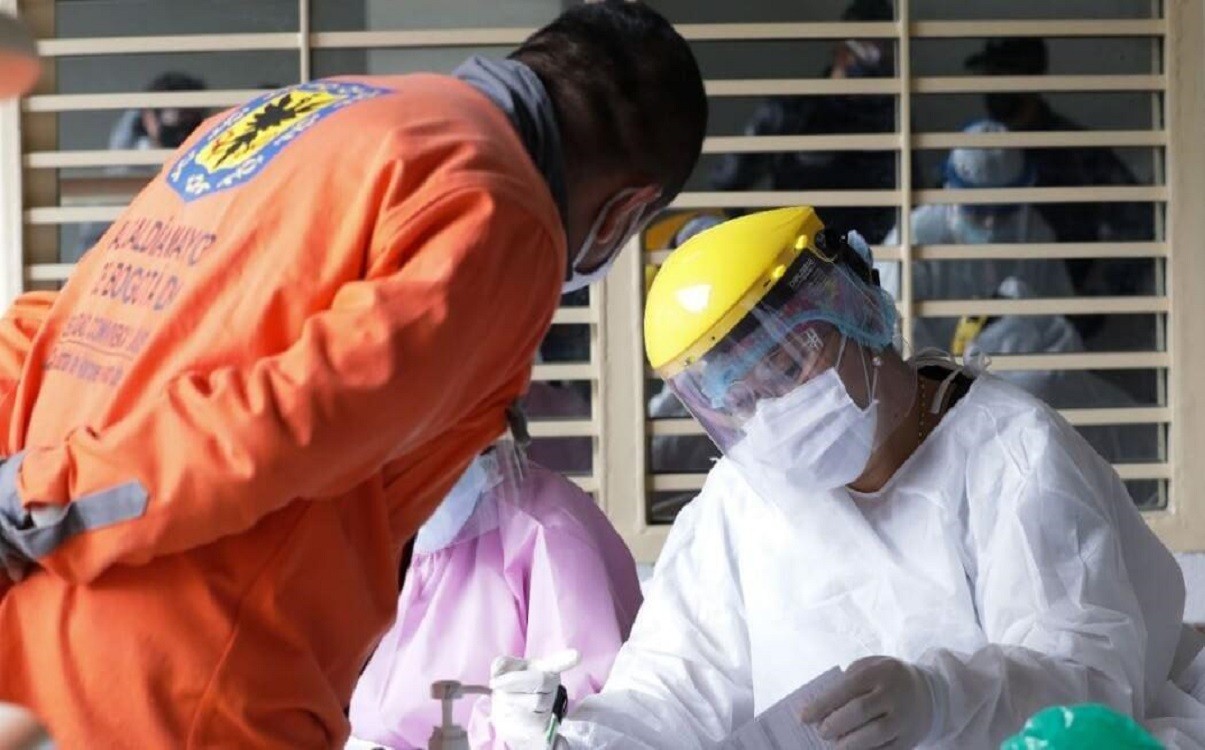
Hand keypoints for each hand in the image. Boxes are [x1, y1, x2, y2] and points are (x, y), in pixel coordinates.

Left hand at [489, 649, 578, 749]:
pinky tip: (508, 710)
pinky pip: (527, 719)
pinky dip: (511, 714)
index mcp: (547, 668)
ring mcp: (550, 706)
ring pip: (532, 701)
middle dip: (513, 681)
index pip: (559, 663)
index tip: (576, 655)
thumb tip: (499, 672)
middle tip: (494, 683)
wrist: (511, 711)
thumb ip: (501, 664)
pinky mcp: (542, 724)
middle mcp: (553, 686)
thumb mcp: (506, 669)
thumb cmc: (512, 684)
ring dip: (509, 698)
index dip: (567, 659)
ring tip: (503, 697)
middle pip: (540, 680)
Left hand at [799, 656, 935, 749]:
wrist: (927, 692)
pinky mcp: (909, 739)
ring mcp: (904, 718)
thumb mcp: (869, 669)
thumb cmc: (885, 680)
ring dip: (850, 743)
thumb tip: (821, 710)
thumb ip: (847, 684)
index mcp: (879, 673)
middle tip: (821, 732)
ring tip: (836, 746)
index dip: (823, 704)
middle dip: (835, 724)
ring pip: (875, 734)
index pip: (847, 688)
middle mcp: (894, 694)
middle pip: (860, 711)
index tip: (803, 717)